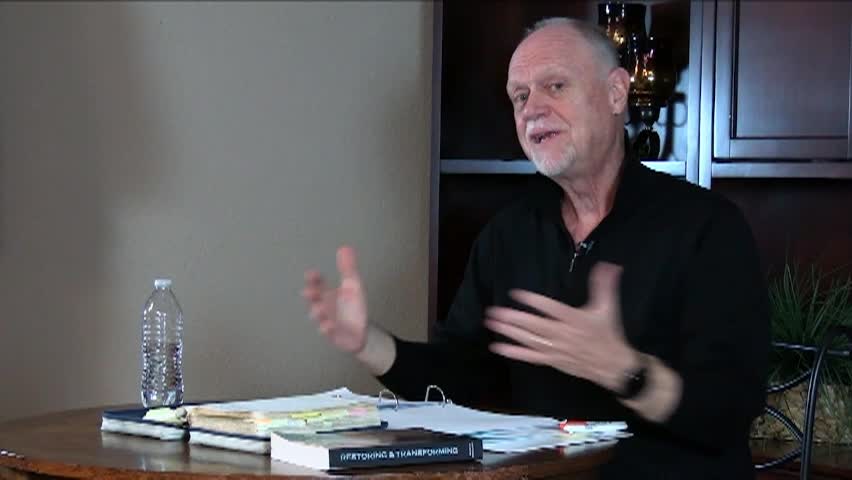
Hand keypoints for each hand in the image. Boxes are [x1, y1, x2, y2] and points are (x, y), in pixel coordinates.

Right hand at [302, 246, 368, 353]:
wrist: (358, 332)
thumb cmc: (351, 308)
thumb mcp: (353, 286)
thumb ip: (348, 269)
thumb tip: (344, 247)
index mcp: (328, 293)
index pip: (318, 284)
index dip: (313, 279)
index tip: (310, 274)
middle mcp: (325, 306)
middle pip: (315, 299)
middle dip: (311, 296)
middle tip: (308, 292)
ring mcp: (327, 320)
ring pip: (319, 317)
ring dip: (317, 313)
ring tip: (318, 310)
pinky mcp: (334, 333)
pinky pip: (328, 332)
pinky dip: (327, 329)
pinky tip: (328, 327)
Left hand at [484, 262, 637, 391]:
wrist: (611, 364)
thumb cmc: (607, 333)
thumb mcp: (607, 307)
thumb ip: (604, 285)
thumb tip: (608, 265)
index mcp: (574, 319)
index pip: (550, 308)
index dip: (533, 301)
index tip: (515, 293)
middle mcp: (562, 334)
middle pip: (534, 325)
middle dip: (513, 318)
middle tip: (494, 311)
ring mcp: (555, 348)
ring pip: (529, 340)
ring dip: (509, 332)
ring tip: (491, 323)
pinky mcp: (551, 360)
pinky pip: (530, 356)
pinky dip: (514, 352)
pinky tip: (498, 347)